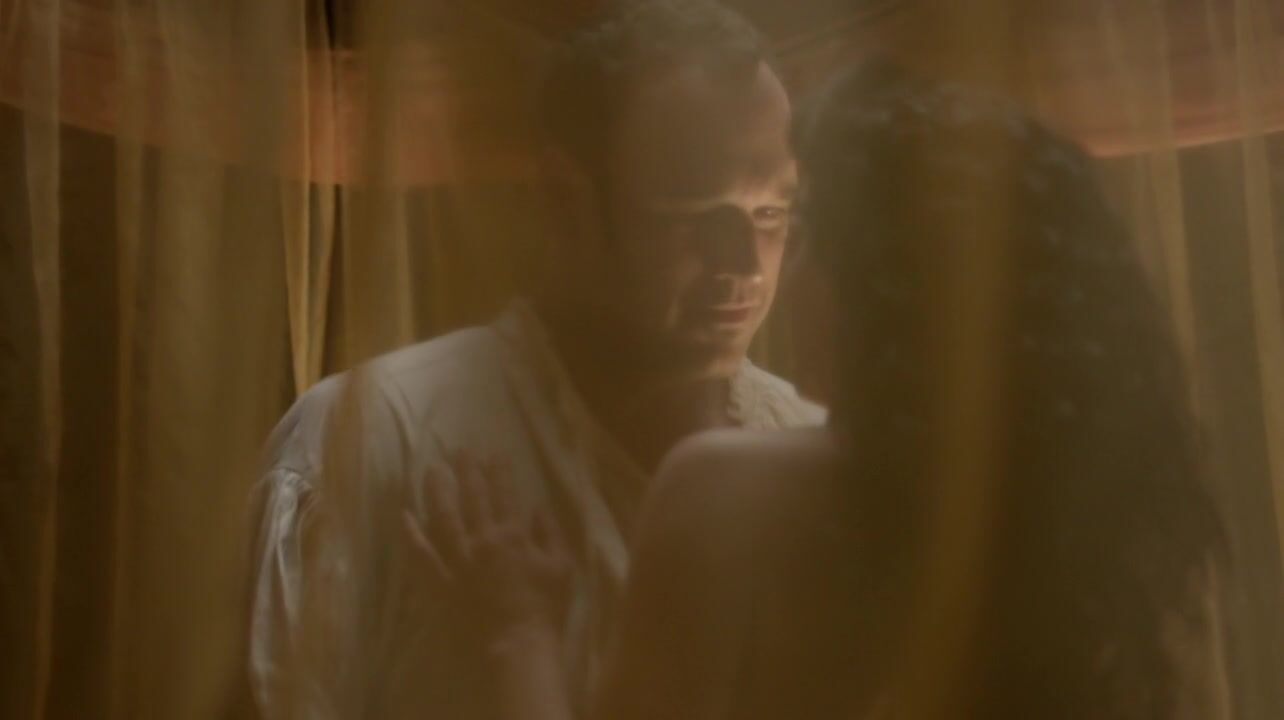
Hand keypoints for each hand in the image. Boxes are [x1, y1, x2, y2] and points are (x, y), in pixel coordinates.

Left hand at [404, 453, 572, 648]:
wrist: (516, 646)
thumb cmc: (544, 609)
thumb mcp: (561, 568)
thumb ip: (551, 534)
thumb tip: (538, 509)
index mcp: (513, 536)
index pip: (504, 494)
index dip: (498, 471)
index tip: (493, 453)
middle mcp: (482, 541)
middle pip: (472, 498)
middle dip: (466, 471)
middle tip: (458, 450)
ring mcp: (457, 561)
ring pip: (443, 517)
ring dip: (437, 491)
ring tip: (432, 470)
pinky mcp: (439, 582)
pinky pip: (421, 554)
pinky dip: (411, 533)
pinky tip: (404, 514)